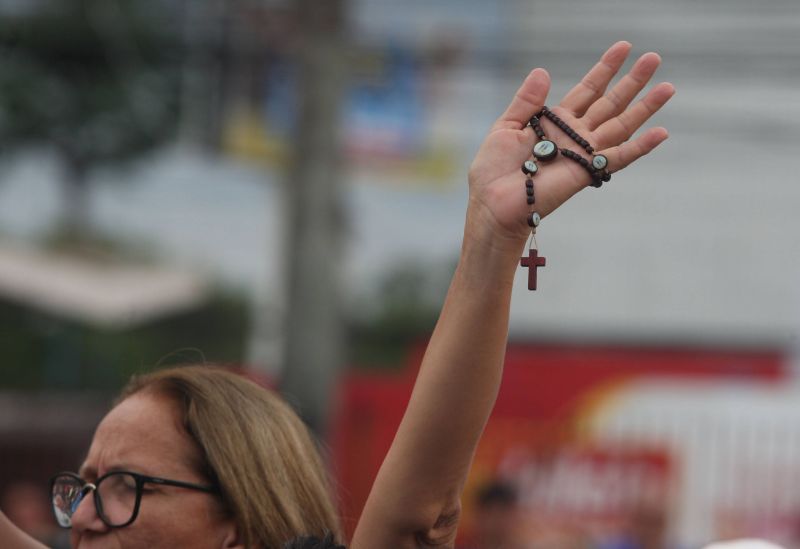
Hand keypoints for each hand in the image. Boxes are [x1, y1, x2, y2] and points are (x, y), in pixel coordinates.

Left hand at [466, 41, 674, 249]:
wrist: (492, 201)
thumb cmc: (493, 170)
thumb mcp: (505, 126)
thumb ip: (527, 101)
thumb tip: (542, 71)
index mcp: (555, 122)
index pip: (587, 90)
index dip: (605, 69)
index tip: (623, 47)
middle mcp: (574, 135)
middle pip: (610, 103)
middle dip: (632, 81)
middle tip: (653, 58)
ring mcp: (582, 153)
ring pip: (621, 126)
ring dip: (645, 107)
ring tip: (668, 86)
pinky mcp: (585, 172)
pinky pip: (617, 158)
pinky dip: (640, 147)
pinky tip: (662, 132)